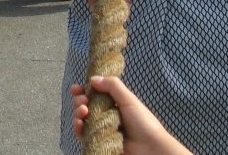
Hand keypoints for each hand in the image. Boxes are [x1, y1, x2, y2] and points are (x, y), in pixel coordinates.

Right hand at [70, 76, 192, 154]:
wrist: (151, 148)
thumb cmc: (144, 123)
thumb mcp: (129, 99)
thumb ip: (112, 86)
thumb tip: (93, 79)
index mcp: (113, 104)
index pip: (93, 95)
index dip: (83, 91)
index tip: (76, 89)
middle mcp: (105, 116)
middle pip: (84, 107)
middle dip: (79, 101)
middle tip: (83, 101)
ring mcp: (101, 130)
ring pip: (82, 121)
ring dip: (77, 113)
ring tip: (83, 112)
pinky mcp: (99, 143)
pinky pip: (84, 136)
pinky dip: (78, 129)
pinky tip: (80, 124)